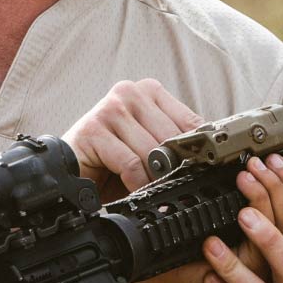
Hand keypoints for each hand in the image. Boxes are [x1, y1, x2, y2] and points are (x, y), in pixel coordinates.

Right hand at [63, 79, 202, 201]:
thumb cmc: (111, 162)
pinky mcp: (93, 129)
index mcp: (149, 91)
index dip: (199, 152)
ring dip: (154, 179)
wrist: (70, 170)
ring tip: (150, 191)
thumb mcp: (150, 149)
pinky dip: (136, 183)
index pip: (191, 122)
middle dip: (174, 169)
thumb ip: (176, 146)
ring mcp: (110, 108)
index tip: (205, 172)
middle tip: (173, 188)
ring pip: (153, 151)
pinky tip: (132, 190)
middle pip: (172, 138)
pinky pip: (131, 163)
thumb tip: (212, 157)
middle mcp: (130, 92)